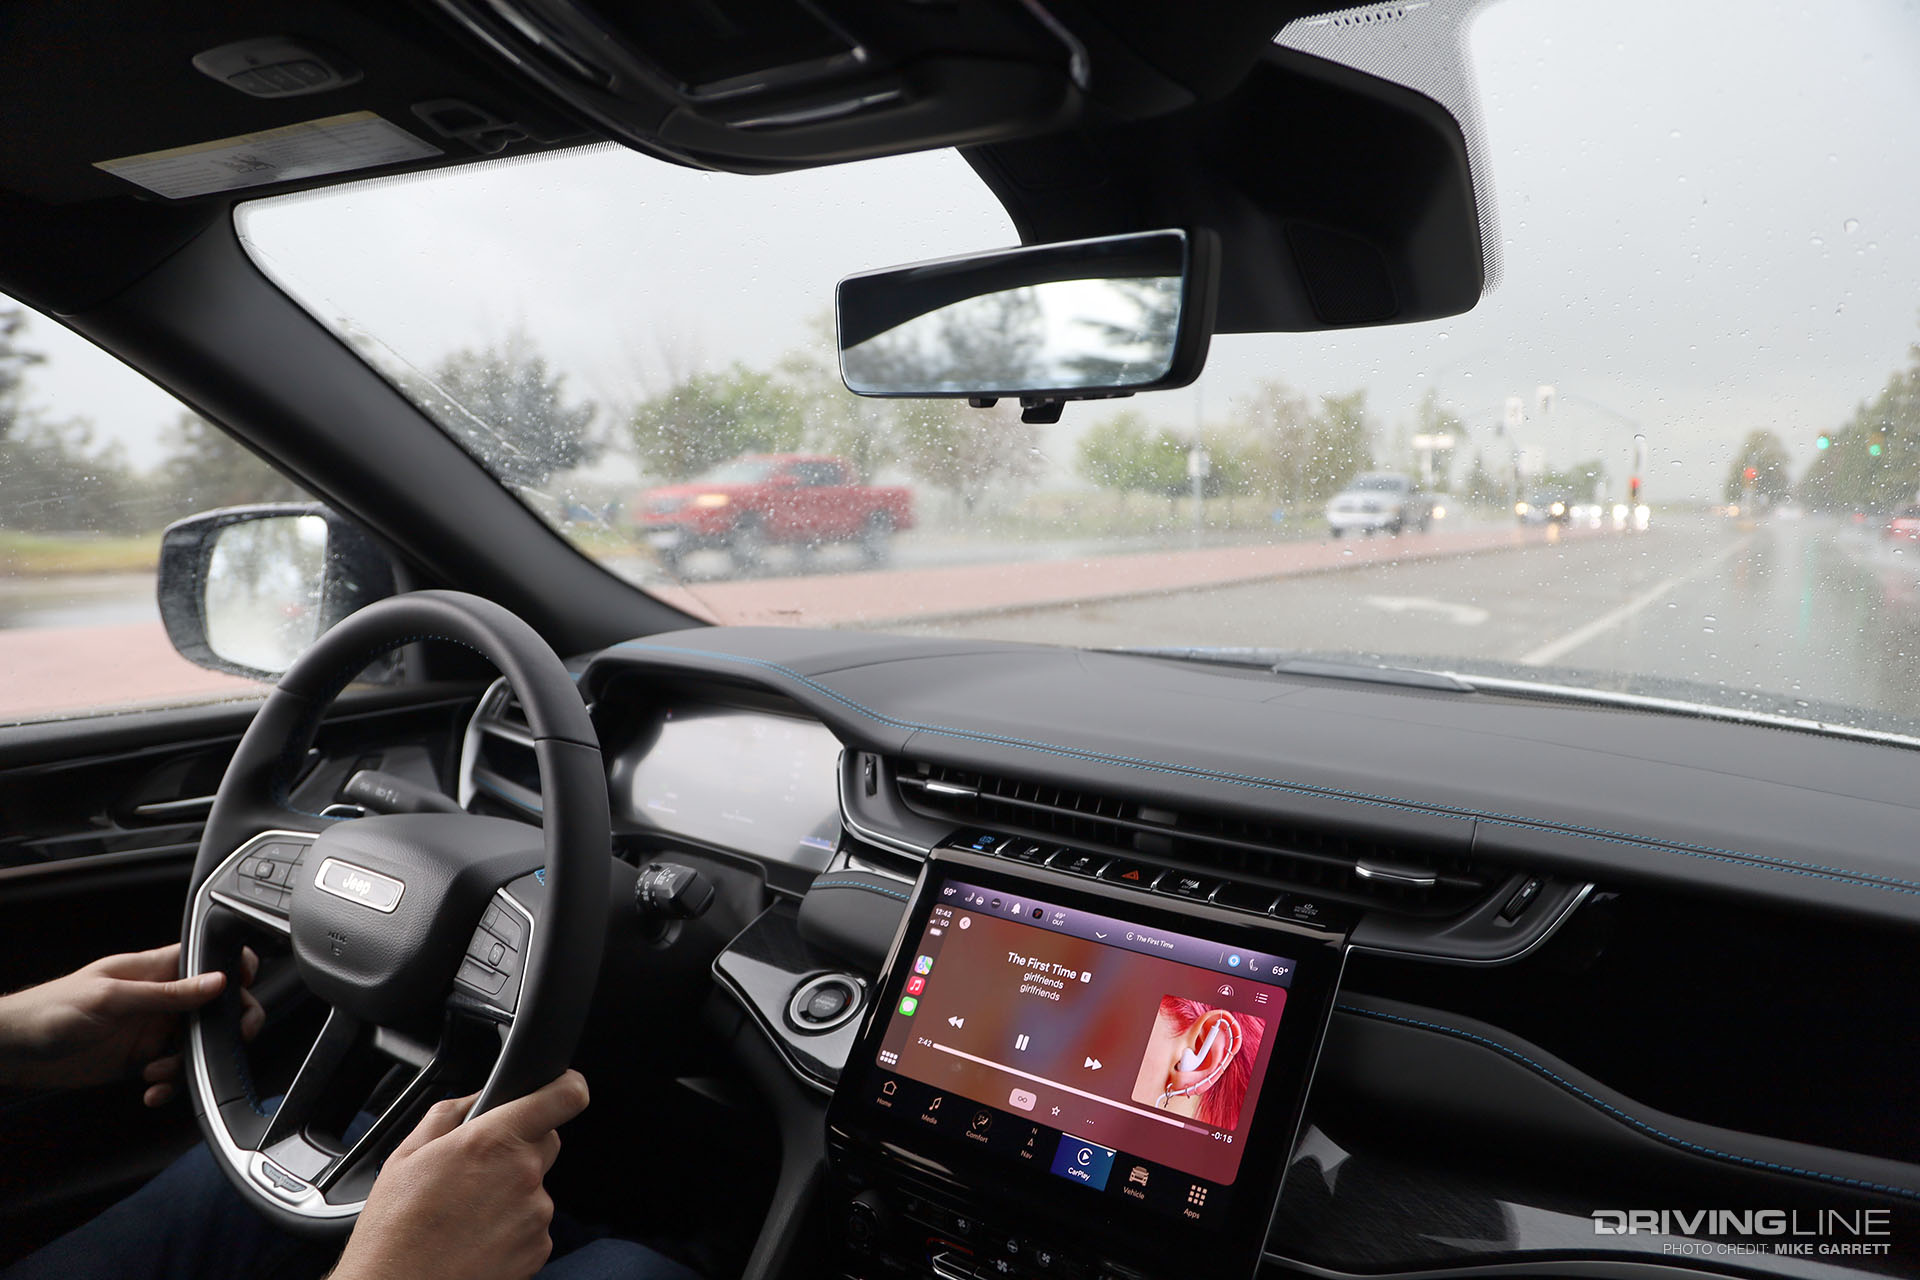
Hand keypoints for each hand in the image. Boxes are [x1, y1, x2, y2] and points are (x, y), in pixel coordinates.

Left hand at [0, 943, 262, 1103]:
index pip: (211, 958)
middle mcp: (161, 998)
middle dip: (226, 1029)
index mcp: (156, 969)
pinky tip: (152, 1090)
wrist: (14, 1050)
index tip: (241, 993)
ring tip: (158, 1073)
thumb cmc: (50, 1009)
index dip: (236, 970)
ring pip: (199, 1045)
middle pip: (217, 1007)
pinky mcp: (141, 1059)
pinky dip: (169, 1086)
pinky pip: (173, 1073)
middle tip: (219, 1046)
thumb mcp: (112, 998)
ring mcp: (153, 1029)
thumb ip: (166, 992)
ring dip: (188, 1065)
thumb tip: (217, 982)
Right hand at [330, 1071, 590, 1279]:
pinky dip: (512, 1229)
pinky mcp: (538, 1250)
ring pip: (535, 1187)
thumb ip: (450, 1114)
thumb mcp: (406, 1156)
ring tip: (466, 1216)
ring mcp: (535, 1215)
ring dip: (512, 1194)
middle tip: (477, 1170)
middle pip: (546, 1142)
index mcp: (493, 1141)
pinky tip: (476, 1239)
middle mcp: (523, 1174)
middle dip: (520, 1147)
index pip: (563, 1097)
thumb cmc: (395, 1231)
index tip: (563, 1086)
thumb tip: (477, 1097)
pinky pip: (533, 1225)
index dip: (566, 1086)